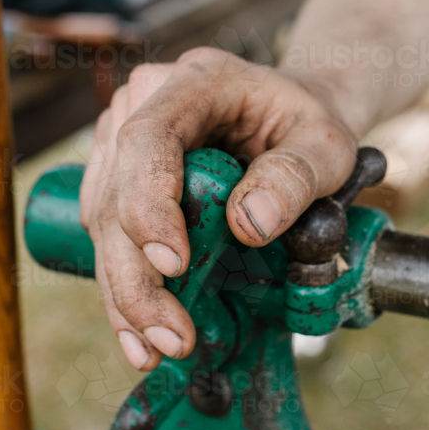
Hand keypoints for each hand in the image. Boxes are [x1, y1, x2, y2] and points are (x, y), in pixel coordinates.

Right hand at [79, 48, 358, 369]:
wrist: (293, 120)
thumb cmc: (309, 127)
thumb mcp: (327, 146)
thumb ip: (297, 176)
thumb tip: (250, 224)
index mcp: (196, 80)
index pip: (148, 138)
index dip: (150, 205)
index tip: (174, 266)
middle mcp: (144, 104)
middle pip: (115, 193)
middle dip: (136, 275)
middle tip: (170, 337)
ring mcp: (123, 139)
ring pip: (101, 222)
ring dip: (124, 293)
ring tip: (156, 348)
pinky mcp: (119, 176)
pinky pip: (107, 235)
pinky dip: (121, 287)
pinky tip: (138, 333)